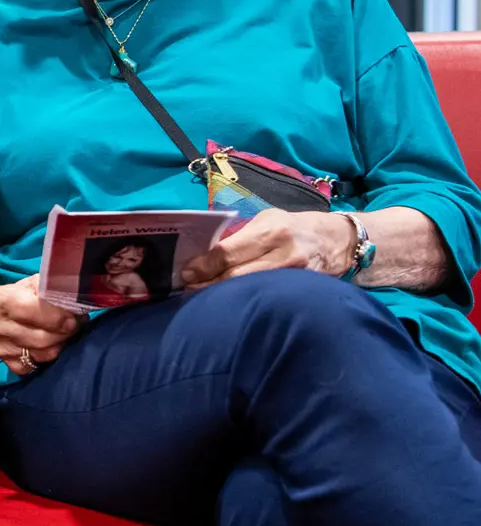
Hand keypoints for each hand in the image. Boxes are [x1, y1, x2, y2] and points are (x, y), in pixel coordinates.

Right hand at [0, 276, 83, 374]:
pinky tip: (50, 345)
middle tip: (74, 326)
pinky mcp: (7, 362)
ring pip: (41, 355)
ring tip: (64, 334)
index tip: (72, 318)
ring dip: (59, 345)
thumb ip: (52, 291)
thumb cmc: (22, 295)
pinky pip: (36, 366)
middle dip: (63, 334)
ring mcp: (0, 347)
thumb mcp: (35, 284)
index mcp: (2, 299)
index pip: (30, 310)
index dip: (55, 317)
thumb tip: (76, 304)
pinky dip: (47, 357)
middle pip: (40, 339)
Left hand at [181, 208, 356, 289]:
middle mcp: (283, 254)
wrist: (338, 241)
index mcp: (270, 231)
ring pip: (251, 290)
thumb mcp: (268, 220)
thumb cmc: (294, 227)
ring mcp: (295, 275)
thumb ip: (241, 235)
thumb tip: (209, 253)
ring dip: (224, 296)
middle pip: (236, 276)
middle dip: (208, 284)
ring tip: (204, 299)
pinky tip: (232, 305)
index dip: (204, 265)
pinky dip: (247, 301)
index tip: (187, 273)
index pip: (228, 252)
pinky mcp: (302, 291)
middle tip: (188, 289)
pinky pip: (268, 298)